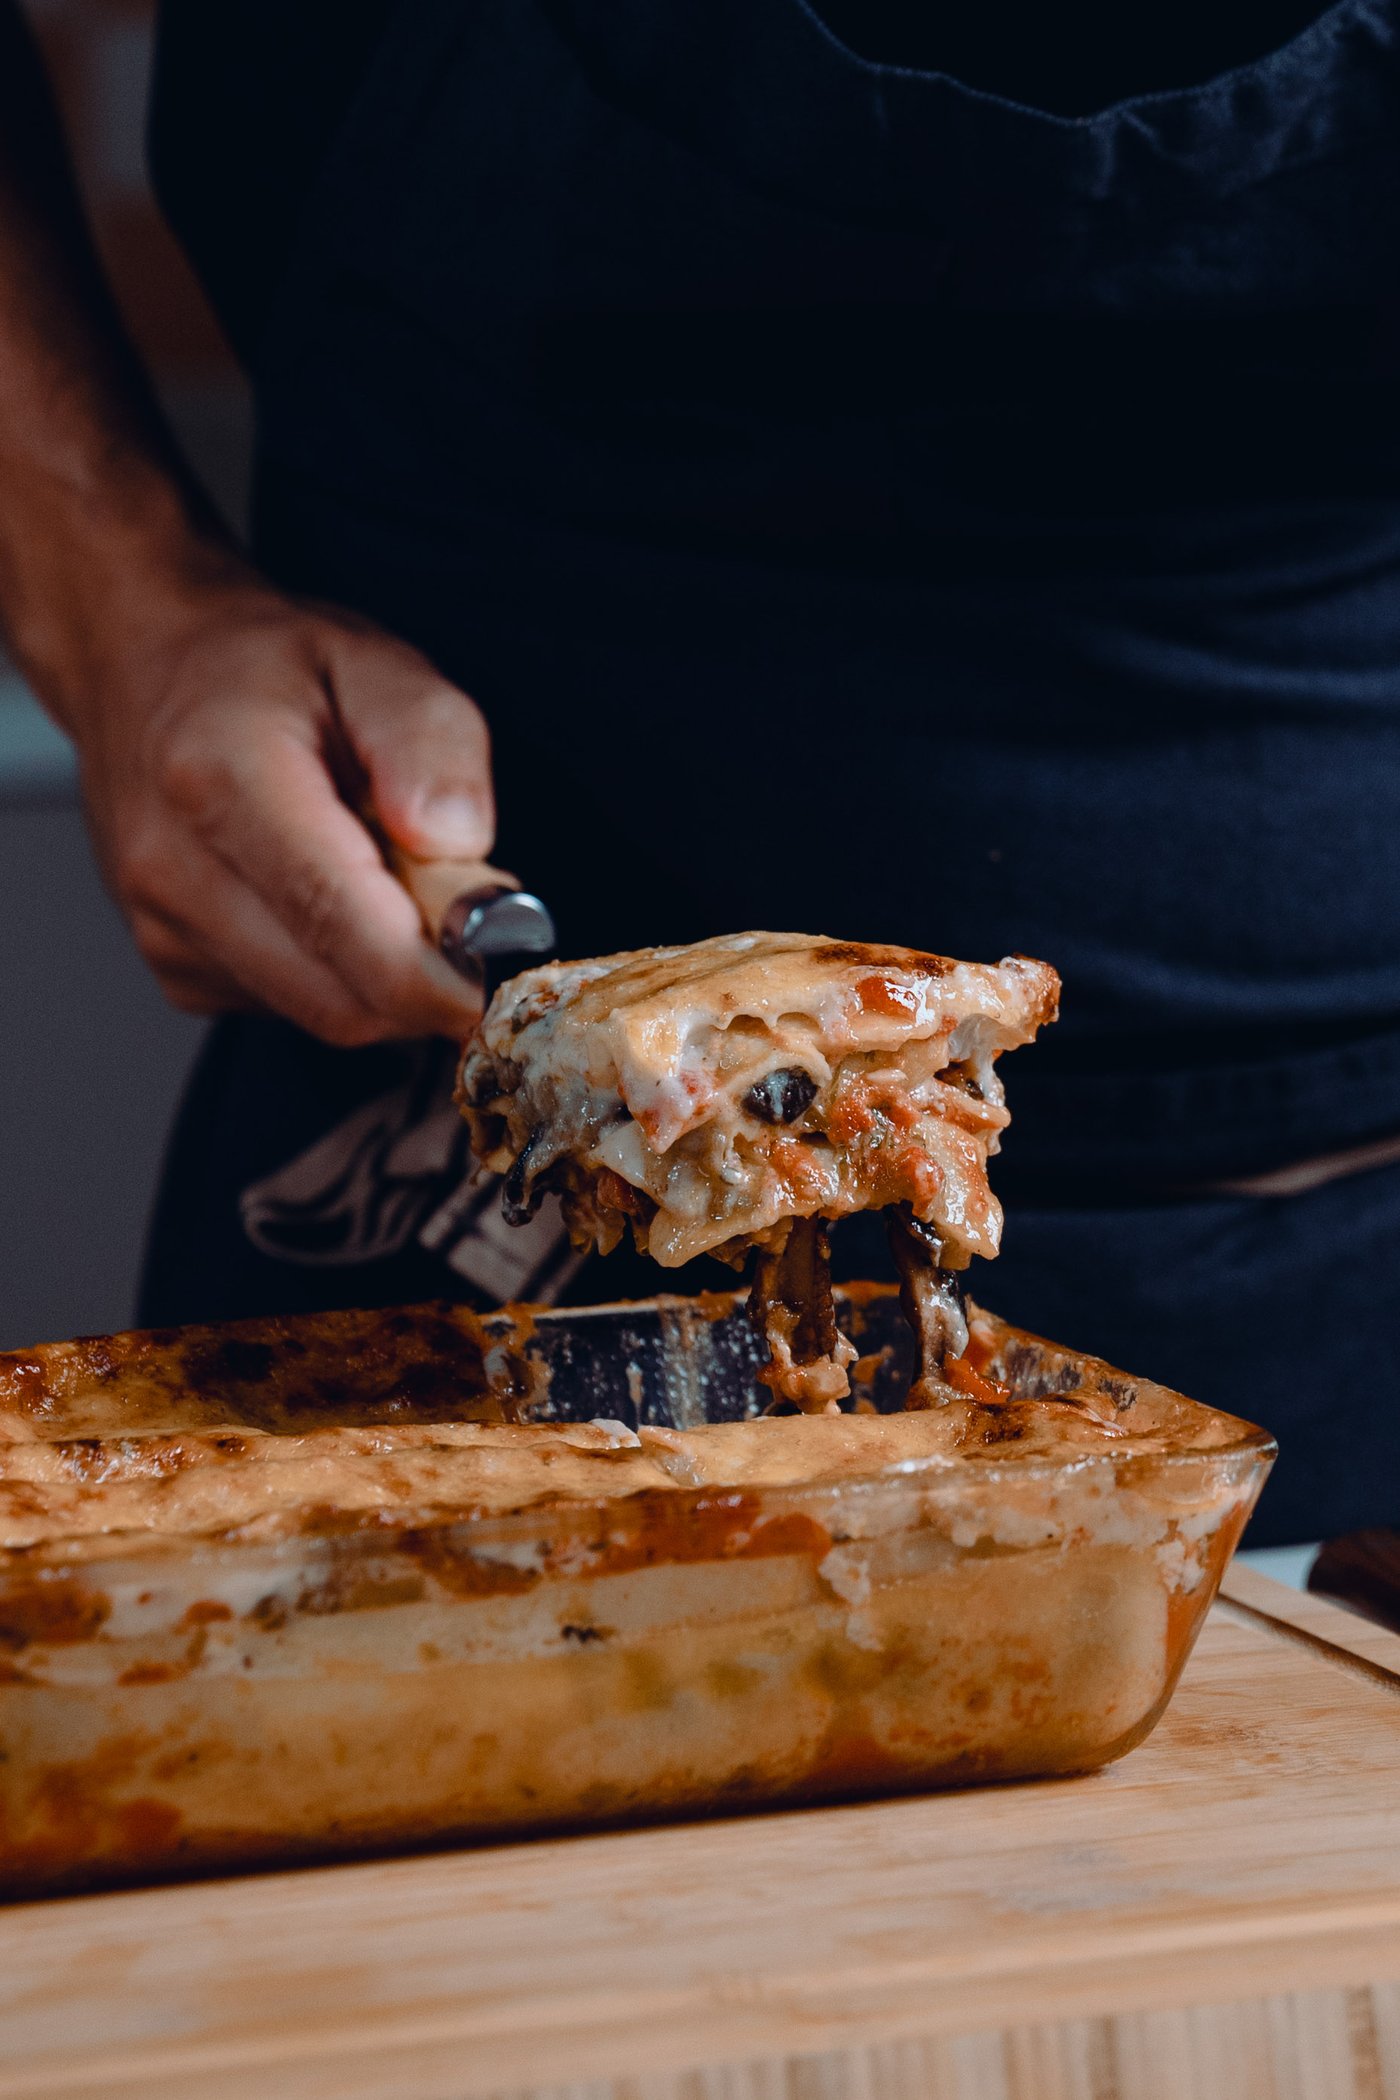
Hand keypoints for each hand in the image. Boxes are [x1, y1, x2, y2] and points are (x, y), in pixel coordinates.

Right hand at [67, 567, 495, 1043]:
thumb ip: (431, 742)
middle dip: (427, 977)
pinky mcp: (176, 970)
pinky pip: (294, 1009)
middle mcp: (176, 869)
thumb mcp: (372, 658)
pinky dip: (339, 974)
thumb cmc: (261, 665)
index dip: (441, 975)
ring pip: (326, 1014)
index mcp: (223, 776)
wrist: (138, 669)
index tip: (506, 969)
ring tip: (385, 880)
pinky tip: (329, 900)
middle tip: (460, 902)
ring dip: (385, 975)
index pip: (344, 924)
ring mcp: (166, 930)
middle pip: (343, 999)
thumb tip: (460, 844)